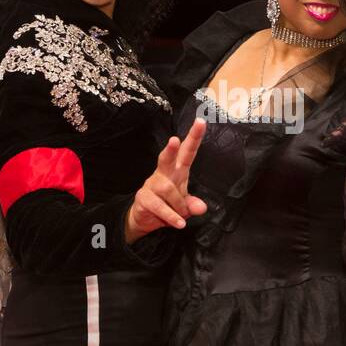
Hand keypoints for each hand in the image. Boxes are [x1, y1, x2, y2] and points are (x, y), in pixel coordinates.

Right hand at [125, 118, 208, 242]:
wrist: (145, 220)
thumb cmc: (168, 205)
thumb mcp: (185, 206)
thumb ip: (193, 205)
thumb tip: (201, 207)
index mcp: (177, 170)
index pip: (187, 152)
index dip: (194, 138)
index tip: (200, 122)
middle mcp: (164, 174)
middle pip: (167, 158)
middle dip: (170, 149)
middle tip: (174, 140)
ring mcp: (152, 185)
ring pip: (168, 189)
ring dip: (179, 205)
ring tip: (182, 216)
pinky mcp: (143, 198)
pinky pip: (159, 206)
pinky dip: (171, 216)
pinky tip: (179, 223)